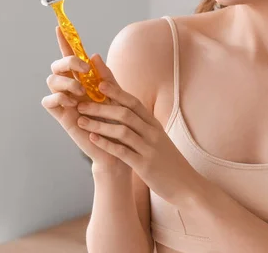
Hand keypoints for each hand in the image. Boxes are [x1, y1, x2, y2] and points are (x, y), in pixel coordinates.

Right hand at [41, 26, 130, 175]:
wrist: (118, 146)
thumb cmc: (118, 120)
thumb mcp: (116, 94)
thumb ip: (106, 76)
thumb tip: (94, 55)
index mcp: (86, 79)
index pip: (73, 57)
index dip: (65, 41)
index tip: (60, 26)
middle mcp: (73, 87)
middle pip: (57, 65)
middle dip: (67, 60)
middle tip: (82, 69)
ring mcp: (66, 100)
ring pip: (51, 80)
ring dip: (65, 80)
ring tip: (81, 92)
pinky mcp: (62, 116)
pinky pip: (48, 100)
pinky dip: (58, 98)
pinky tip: (72, 103)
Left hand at [73, 58, 205, 208]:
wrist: (187, 185)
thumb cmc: (168, 162)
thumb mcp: (158, 140)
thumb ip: (143, 127)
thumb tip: (125, 114)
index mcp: (154, 125)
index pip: (134, 102)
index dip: (116, 91)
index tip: (99, 83)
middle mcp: (153, 133)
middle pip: (125, 113)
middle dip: (101, 107)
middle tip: (81, 103)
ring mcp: (149, 149)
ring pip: (122, 131)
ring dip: (99, 124)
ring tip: (80, 121)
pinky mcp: (145, 165)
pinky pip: (123, 151)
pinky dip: (106, 144)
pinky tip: (92, 140)